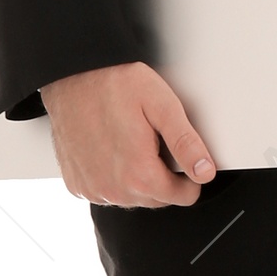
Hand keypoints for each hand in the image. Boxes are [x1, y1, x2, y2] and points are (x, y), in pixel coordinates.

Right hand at [39, 61, 215, 207]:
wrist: (71, 76)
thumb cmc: (114, 85)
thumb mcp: (162, 105)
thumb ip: (187, 143)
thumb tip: (205, 172)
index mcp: (140, 175)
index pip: (184, 196)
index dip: (189, 174)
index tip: (180, 154)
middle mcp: (114, 190)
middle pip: (158, 199)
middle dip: (162, 176)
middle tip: (151, 140)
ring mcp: (93, 190)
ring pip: (132, 197)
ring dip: (137, 178)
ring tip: (130, 142)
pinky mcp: (77, 185)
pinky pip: (106, 192)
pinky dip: (112, 177)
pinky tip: (109, 149)